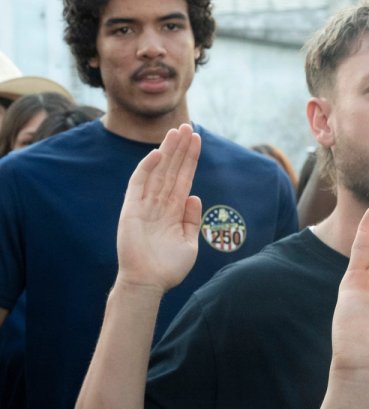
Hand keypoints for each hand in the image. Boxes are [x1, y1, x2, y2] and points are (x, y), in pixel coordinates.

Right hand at [115, 124, 202, 292]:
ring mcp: (145, 205)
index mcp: (174, 210)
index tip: (197, 139)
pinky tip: (158, 153)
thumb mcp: (189, 241)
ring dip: (167, 151)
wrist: (150, 282)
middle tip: (187, 125)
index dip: (190, 158)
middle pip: (171, 169)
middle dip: (180, 148)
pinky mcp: (132, 209)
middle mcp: (159, 203)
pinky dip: (147, 168)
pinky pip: (139, 184)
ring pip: (158, 171)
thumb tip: (194, 197)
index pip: (183, 178)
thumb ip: (192, 219)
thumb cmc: (169, 267)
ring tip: (177, 131)